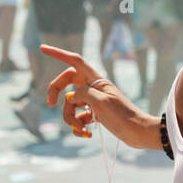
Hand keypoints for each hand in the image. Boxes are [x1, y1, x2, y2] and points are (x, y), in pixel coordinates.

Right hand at [42, 44, 157, 146]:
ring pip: (71, 105)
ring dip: (70, 118)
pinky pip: (78, 117)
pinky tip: (85, 134)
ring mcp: (94, 101)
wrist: (139, 133)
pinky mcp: (96, 115)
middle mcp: (94, 88)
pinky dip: (78, 127)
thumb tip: (72, 97)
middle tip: (50, 104)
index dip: (58, 54)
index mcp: (96, 80)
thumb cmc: (123, 117)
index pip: (75, 61)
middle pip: (67, 84)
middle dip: (56, 94)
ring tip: (81, 129)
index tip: (43, 48)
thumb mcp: (100, 103)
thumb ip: (82, 93)